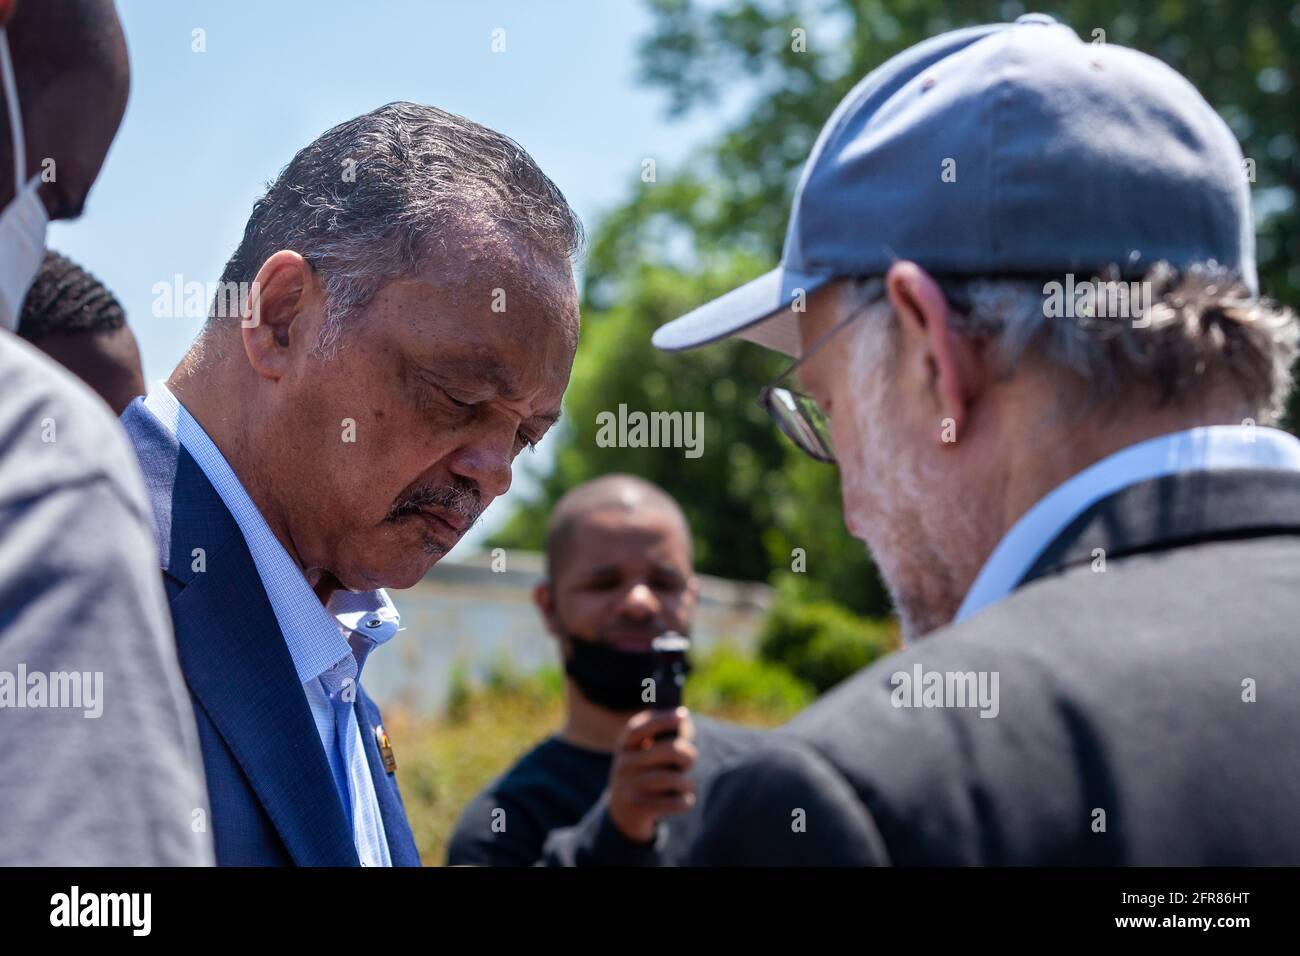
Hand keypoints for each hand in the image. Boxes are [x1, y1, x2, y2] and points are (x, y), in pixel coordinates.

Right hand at [606, 708, 697, 843]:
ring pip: (674, 779)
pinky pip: (675, 802)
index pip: (639, 728)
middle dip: (688, 754)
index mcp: (624, 747)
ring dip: (687, 783)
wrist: (623, 814)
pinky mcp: (638, 809)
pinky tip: (685, 800)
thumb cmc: (645, 775)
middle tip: (689, 761)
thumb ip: (665, 737)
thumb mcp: (646, 754)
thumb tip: (683, 719)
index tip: (681, 715)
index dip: (662, 719)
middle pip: (669, 750)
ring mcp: (628, 787)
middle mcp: (623, 765)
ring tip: (686, 785)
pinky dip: (686, 801)